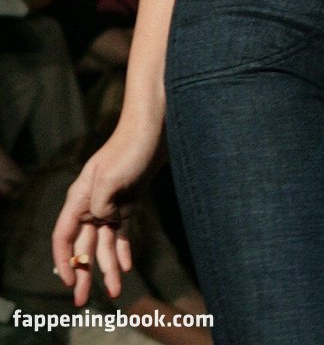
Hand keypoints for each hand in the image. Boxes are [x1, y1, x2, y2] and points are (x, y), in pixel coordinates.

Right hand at [51, 120, 164, 305]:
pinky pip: (121, 233)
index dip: (63, 261)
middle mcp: (91, 203)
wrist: (153, 128)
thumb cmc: (130, 148)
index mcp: (80, 197)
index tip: (68, 283)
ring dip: (107, 267)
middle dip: (83, 274)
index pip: (63, 236)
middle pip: (82, 245)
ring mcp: (110, 203)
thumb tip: (105, 222)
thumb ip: (101, 206)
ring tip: (114, 292)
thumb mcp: (110, 178)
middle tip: (83, 302)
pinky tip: (127, 266)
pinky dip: (123, 250)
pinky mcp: (128, 202)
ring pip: (103, 243)